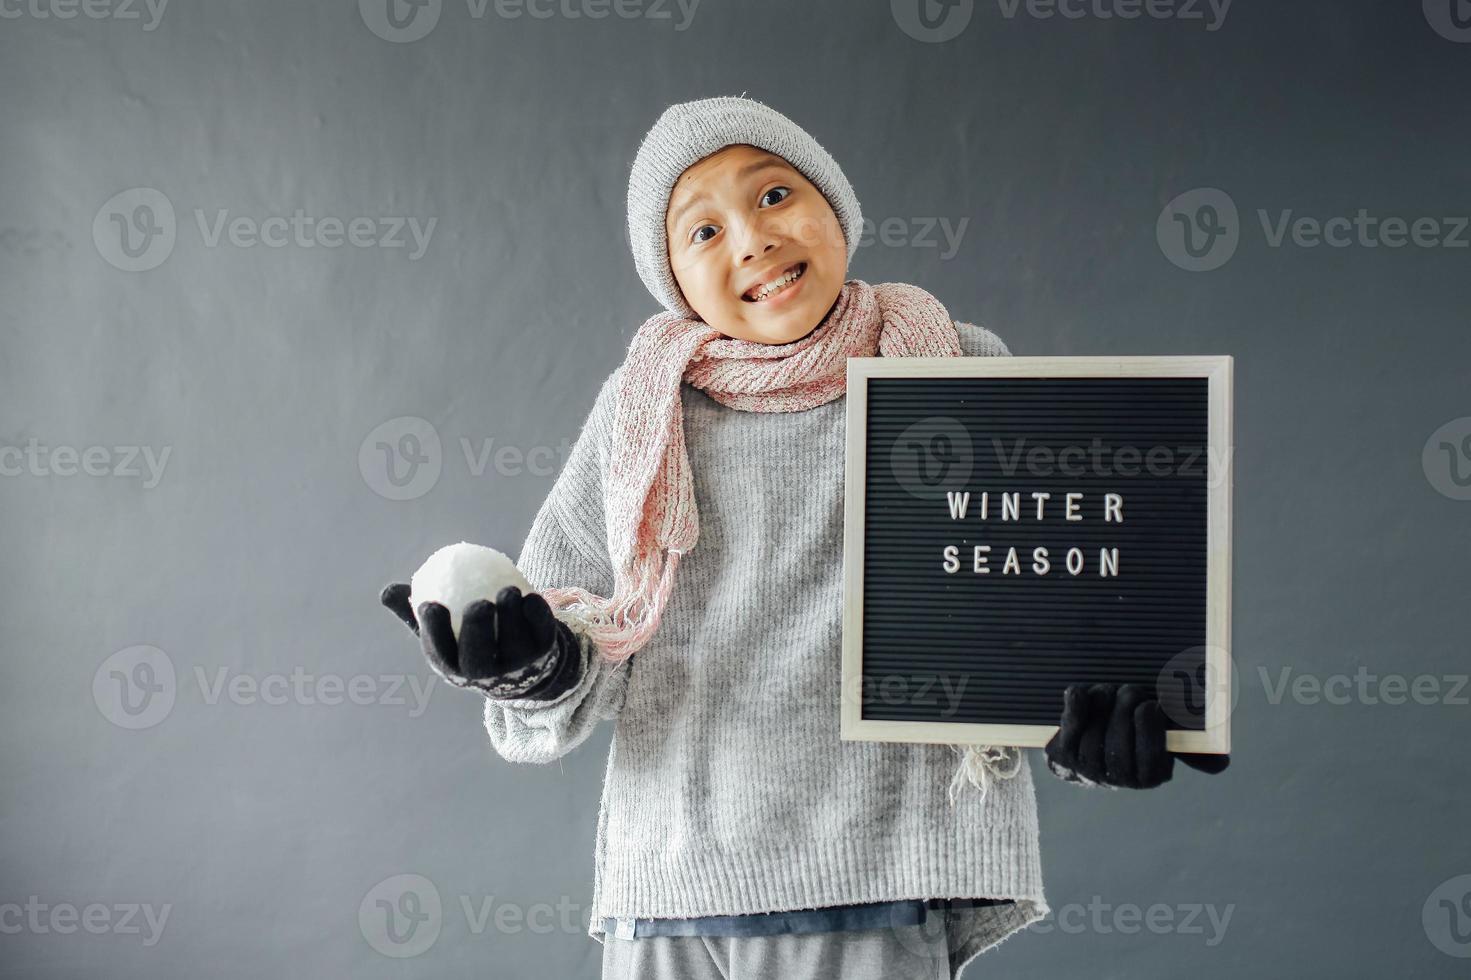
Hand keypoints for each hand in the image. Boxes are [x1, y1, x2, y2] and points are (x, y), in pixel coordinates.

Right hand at [380, 582, 570, 697]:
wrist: (521, 661)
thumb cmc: (470, 639)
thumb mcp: (444, 630)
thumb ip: (417, 612)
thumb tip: (388, 591)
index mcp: (455, 668)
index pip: (441, 653)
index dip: (435, 632)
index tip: (431, 605)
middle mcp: (486, 676)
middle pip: (479, 658)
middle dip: (478, 632)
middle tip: (479, 603)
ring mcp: (518, 667)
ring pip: (515, 646)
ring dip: (512, 617)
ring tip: (508, 591)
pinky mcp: (545, 654)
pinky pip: (542, 634)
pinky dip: (538, 615)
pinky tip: (530, 596)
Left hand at [1044, 682, 1229, 788]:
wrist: (1090, 746)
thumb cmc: (1137, 735)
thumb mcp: (1168, 738)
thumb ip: (1194, 745)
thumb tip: (1222, 760)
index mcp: (1150, 775)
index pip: (1152, 757)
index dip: (1151, 727)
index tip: (1153, 704)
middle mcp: (1118, 778)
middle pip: (1119, 741)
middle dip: (1126, 708)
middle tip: (1131, 691)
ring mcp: (1087, 767)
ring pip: (1094, 732)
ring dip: (1103, 702)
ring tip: (1110, 690)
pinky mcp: (1063, 754)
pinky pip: (1070, 729)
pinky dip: (1075, 707)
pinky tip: (1080, 693)